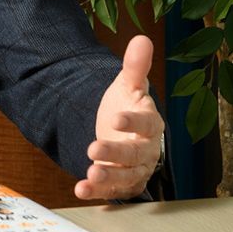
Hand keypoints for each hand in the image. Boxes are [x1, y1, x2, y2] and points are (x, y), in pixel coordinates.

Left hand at [74, 34, 163, 200]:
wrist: (121, 129)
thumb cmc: (129, 106)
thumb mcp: (129, 85)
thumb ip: (135, 66)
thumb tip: (142, 39)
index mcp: (151, 124)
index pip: (147, 124)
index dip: (133, 122)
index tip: (115, 118)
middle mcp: (146, 150)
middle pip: (135, 155)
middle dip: (116, 153)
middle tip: (94, 148)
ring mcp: (134, 169)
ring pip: (125, 176)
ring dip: (109, 178)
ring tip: (91, 174)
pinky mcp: (121, 182)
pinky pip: (111, 191)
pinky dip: (97, 192)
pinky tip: (80, 189)